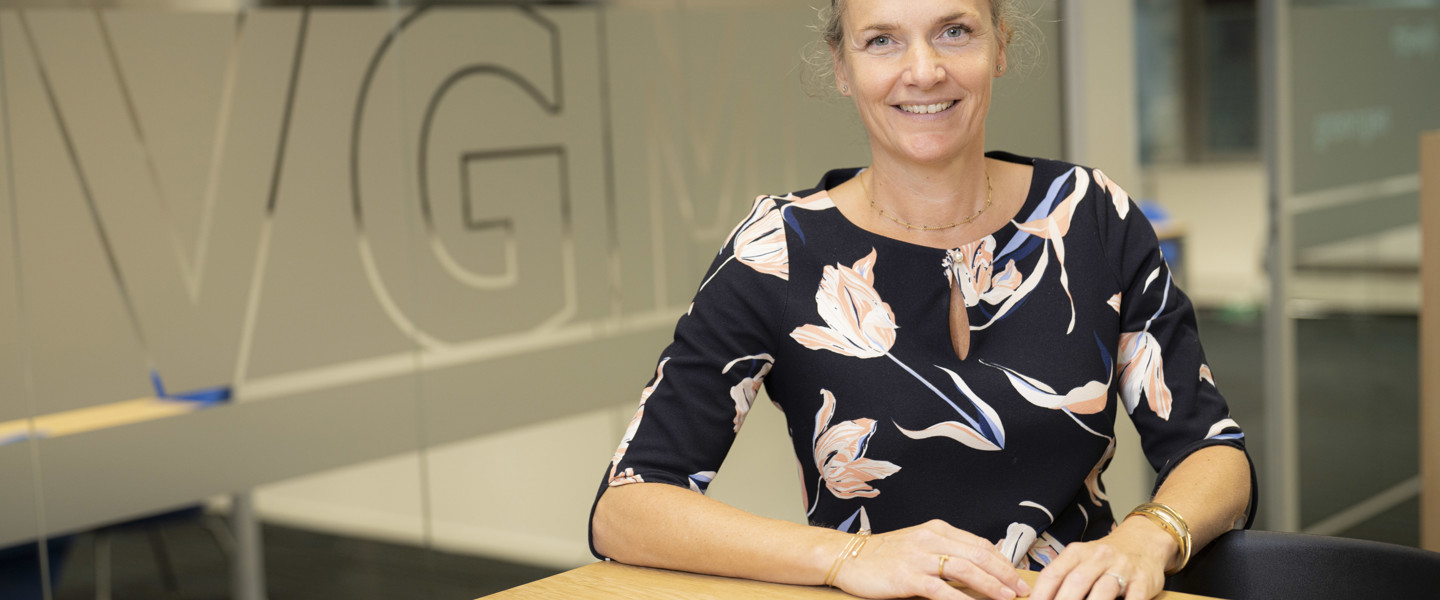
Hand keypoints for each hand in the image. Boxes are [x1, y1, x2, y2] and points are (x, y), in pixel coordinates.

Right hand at [832, 519, 1031, 599]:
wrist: (849, 556)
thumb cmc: (885, 554)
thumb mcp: (919, 543)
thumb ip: (946, 549)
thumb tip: (979, 563)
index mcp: (937, 529)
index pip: (979, 544)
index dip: (1003, 562)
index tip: (1017, 578)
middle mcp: (930, 539)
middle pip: (978, 555)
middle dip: (1004, 575)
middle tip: (1021, 592)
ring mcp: (918, 558)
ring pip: (965, 570)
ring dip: (991, 586)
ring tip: (1007, 599)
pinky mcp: (907, 577)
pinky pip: (941, 590)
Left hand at [1027, 518, 1173, 599]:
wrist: (1144, 540)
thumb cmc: (1105, 558)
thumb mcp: (1081, 559)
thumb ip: (1063, 578)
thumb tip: (1040, 599)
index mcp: (1077, 552)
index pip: (1053, 573)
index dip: (1041, 594)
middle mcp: (1099, 557)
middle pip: (1076, 582)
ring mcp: (1122, 568)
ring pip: (1103, 590)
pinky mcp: (1143, 581)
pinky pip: (1133, 598)